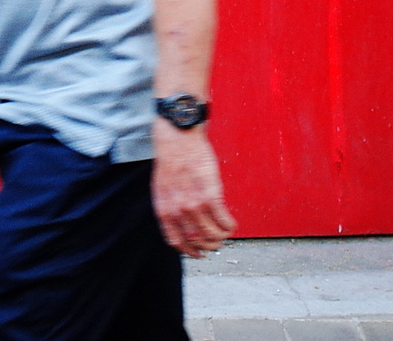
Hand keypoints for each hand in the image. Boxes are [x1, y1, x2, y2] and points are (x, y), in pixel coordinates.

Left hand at [150, 119, 232, 256]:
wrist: (177, 139)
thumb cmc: (170, 161)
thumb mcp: (161, 189)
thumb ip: (170, 208)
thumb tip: (181, 224)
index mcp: (164, 210)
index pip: (177, 242)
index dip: (190, 251)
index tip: (199, 253)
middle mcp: (179, 211)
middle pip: (198, 241)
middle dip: (209, 246)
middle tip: (217, 242)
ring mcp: (195, 204)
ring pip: (212, 234)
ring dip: (222, 237)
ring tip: (225, 232)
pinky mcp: (211, 195)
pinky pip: (224, 220)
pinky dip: (230, 226)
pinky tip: (231, 224)